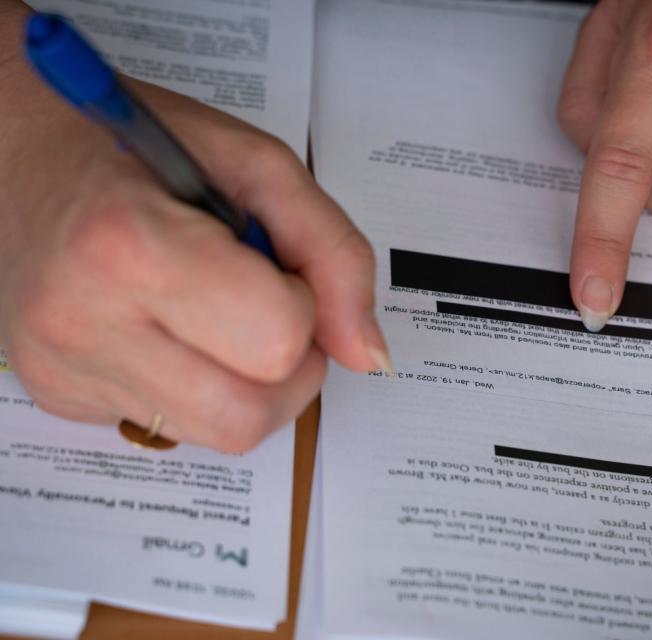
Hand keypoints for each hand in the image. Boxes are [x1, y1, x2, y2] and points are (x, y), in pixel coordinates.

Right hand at [0, 6, 388, 450]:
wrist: (10, 149)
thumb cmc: (136, 143)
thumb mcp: (258, 166)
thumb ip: (332, 255)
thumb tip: (368, 354)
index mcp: (132, 248)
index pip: (276, 343)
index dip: (302, 308)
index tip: (277, 269)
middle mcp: (84, 325)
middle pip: (249, 417)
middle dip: (288, 369)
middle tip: (267, 307)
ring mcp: (63, 371)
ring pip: (217, 436)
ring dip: (250, 384)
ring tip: (220, 315)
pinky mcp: (57, 398)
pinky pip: (171, 425)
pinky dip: (198, 384)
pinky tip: (168, 325)